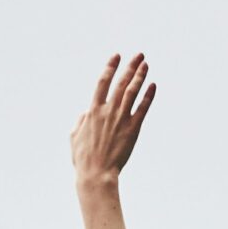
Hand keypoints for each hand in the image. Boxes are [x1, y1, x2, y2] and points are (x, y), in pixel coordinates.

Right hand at [71, 54, 155, 193]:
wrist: (96, 174)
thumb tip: (84, 114)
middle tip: (139, 54)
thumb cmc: (83, 159)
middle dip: (130, 66)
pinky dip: (148, 95)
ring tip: (146, 64)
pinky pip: (143, 108)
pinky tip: (153, 85)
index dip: (110, 67)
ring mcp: (121, 118)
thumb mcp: (74, 138)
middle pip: (121, 82)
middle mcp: (108, 110)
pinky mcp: (133, 129)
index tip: (117, 56)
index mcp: (93, 110)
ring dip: (140, 76)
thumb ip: (79, 122)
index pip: (103, 82)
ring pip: (132, 91)